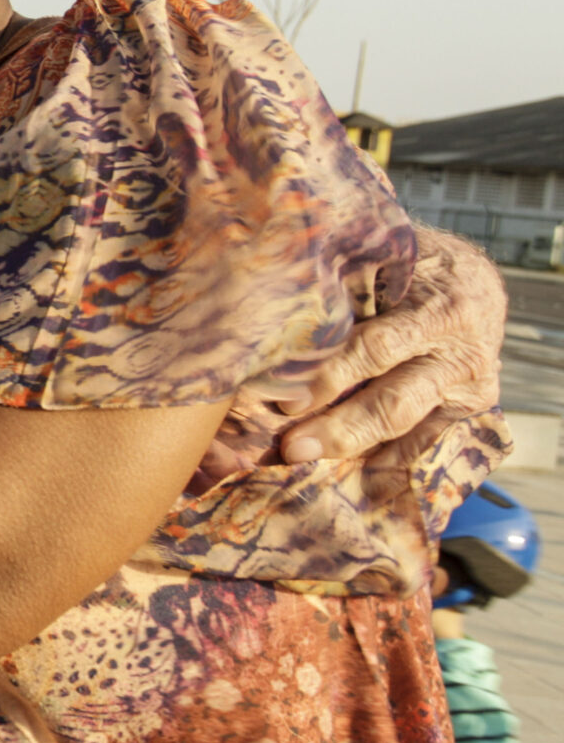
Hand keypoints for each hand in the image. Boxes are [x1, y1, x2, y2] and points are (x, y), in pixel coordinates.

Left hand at [278, 226, 506, 466]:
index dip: (329, 375)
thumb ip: (343, 290)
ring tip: (305, 458)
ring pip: (406, 425)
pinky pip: (428, 445)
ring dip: (353, 446)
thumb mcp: (385, 262)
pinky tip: (353, 480)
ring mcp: (470, 388)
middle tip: (290, 447)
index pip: (377, 348)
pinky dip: (389, 464)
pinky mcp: (472, 412)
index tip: (284, 399)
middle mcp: (460, 354)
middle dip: (338, 426)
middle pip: (393, 401)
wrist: (474, 283)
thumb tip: (268, 321)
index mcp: (441, 309)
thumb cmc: (411, 268)